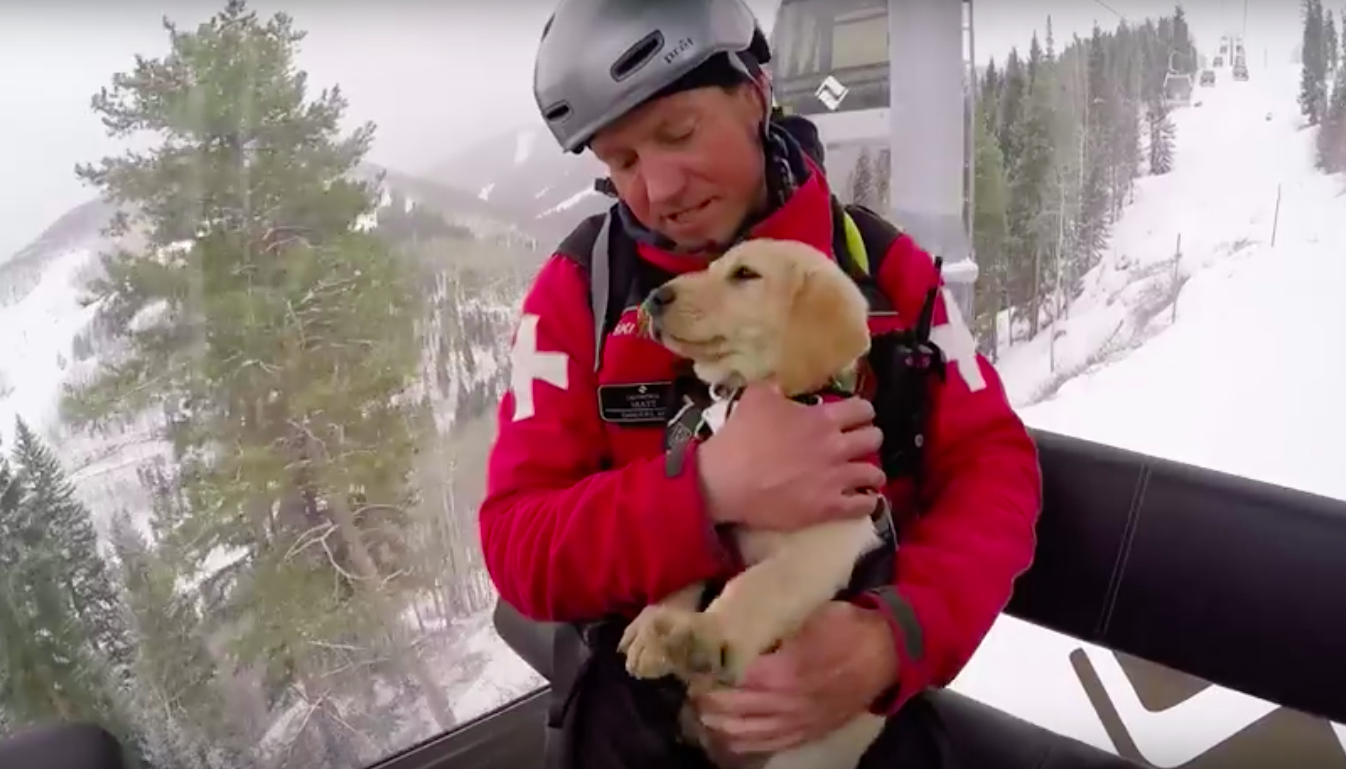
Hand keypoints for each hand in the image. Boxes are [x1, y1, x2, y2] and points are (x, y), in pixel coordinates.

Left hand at [690, 601, 896, 754]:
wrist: (887, 654)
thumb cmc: (846, 626)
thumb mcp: (806, 617)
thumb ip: (769, 628)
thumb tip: (733, 627)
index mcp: (784, 671)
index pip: (728, 679)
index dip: (705, 672)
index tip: (690, 660)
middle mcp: (785, 703)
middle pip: (727, 710)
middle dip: (702, 697)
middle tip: (690, 681)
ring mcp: (795, 723)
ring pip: (739, 734)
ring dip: (714, 722)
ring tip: (702, 705)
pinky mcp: (804, 734)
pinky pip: (761, 746)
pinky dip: (737, 741)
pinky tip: (725, 729)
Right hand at [697, 383, 884, 530]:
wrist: (726, 481)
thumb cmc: (741, 438)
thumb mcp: (755, 398)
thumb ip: (776, 388)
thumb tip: (783, 387)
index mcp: (822, 419)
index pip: (862, 409)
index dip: (862, 411)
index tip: (856, 416)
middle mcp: (836, 447)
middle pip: (874, 438)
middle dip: (869, 438)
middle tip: (858, 444)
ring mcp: (835, 479)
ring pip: (874, 474)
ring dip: (872, 473)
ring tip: (865, 476)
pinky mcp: (829, 507)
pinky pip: (864, 506)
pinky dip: (868, 503)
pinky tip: (864, 501)